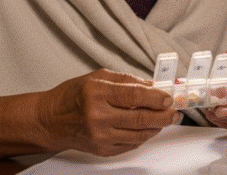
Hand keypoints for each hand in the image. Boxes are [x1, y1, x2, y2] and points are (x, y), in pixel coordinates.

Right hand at [40, 69, 180, 156]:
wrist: (51, 120)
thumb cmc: (72, 96)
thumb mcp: (98, 78)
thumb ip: (127, 81)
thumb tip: (152, 86)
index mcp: (97, 93)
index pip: (135, 95)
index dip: (156, 97)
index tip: (169, 97)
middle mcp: (98, 116)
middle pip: (141, 118)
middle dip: (164, 115)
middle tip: (176, 111)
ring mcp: (100, 136)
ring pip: (139, 134)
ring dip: (157, 127)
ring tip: (167, 119)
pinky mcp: (102, 149)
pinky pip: (131, 144)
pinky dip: (143, 136)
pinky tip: (148, 128)